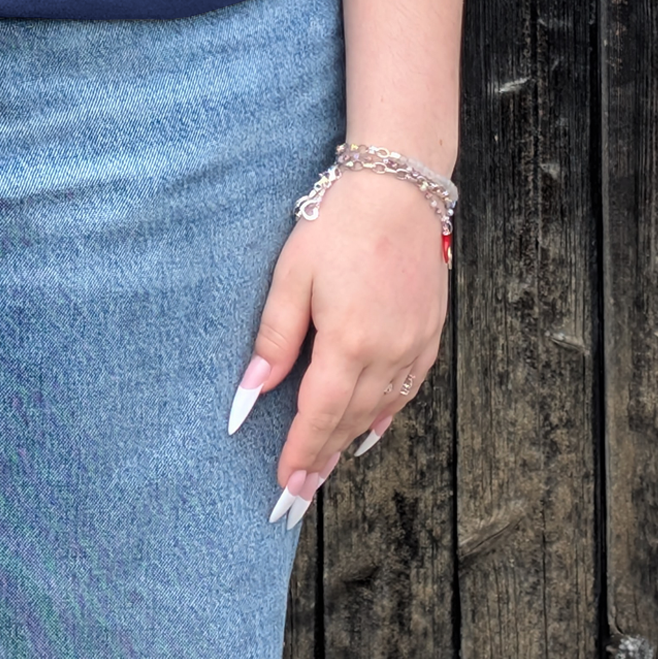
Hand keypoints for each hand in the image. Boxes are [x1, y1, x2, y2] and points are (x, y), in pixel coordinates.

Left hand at [228, 168, 449, 523]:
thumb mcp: (292, 275)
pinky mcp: (430, 333)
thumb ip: (275, 337)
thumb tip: (250, 393)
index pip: (319, 414)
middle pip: (350, 421)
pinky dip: (384, 413)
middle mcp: (388, 353)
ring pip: (380, 410)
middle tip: (299, 492)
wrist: (398, 189)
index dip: (300, 452)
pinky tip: (369, 428)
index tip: (284, 484)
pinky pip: (407, 390)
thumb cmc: (338, 224)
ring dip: (350, 440)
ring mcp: (414, 346)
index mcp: (348, 341)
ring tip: (326, 466)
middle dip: (322, 459)